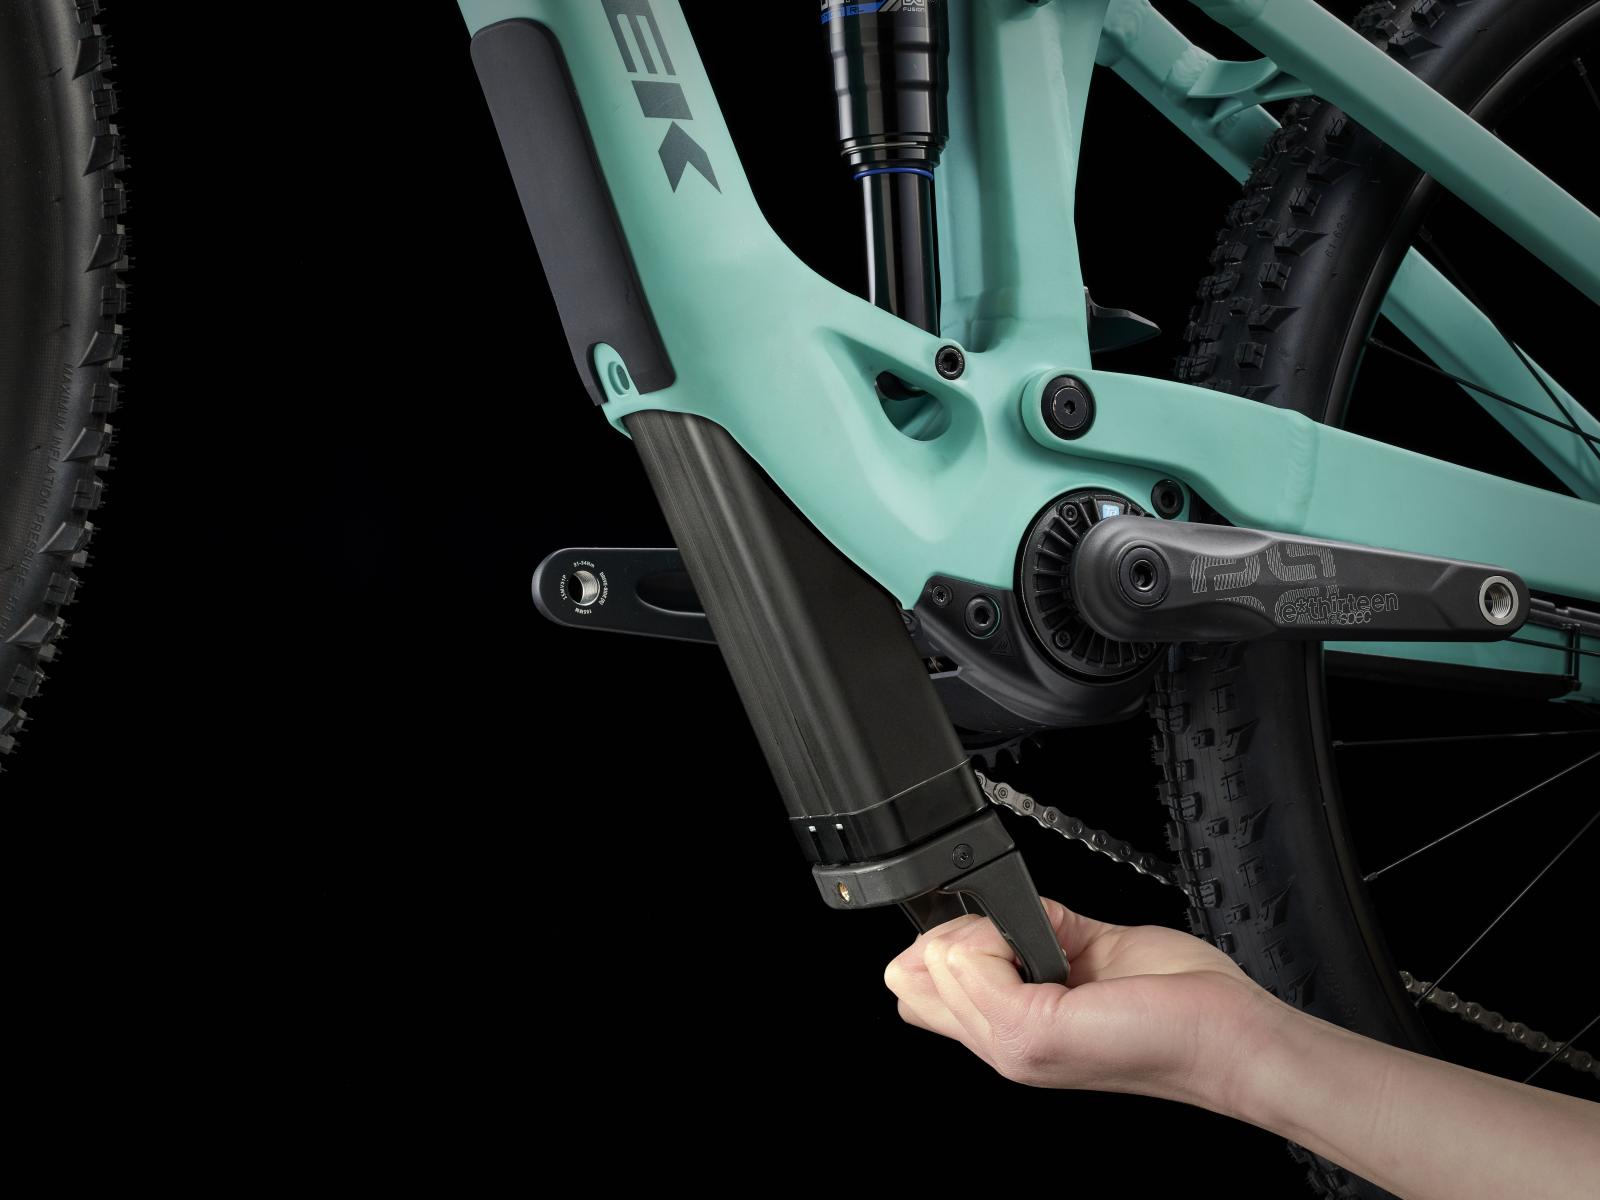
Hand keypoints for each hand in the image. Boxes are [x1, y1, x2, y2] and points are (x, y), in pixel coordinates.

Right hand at [884, 896, 1289, 1105]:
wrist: (1224, 1032)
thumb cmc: (1175, 1004)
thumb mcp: (1085, 952)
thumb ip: (1030, 934)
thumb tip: (991, 908)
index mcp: (1011, 1030)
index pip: (919, 995)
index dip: (935, 948)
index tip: (985, 930)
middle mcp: (1003, 1048)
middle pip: (910, 984)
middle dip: (948, 936)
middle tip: (1013, 936)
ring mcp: (1013, 1047)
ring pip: (937, 964)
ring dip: (979, 930)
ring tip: (1044, 942)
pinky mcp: (1030, 1032)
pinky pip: (968, 960)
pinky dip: (995, 933)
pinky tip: (1046, 945)